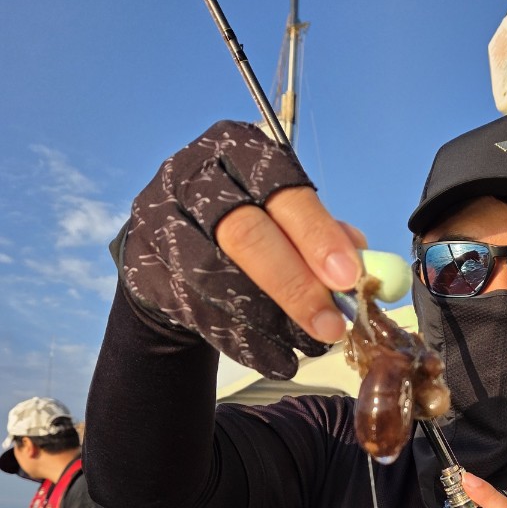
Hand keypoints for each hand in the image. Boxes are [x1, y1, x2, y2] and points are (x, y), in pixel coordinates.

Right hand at [118, 120, 364, 378]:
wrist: (175, 249)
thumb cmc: (248, 225)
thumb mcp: (287, 215)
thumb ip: (324, 232)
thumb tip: (362, 260)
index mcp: (237, 150)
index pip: (282, 188)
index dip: (317, 235)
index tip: (349, 278)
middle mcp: (192, 178)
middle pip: (245, 233)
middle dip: (295, 285)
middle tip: (332, 325)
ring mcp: (160, 222)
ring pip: (219, 279)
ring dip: (271, 322)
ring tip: (308, 345)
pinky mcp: (144, 268)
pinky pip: (199, 313)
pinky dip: (245, 342)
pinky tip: (277, 357)